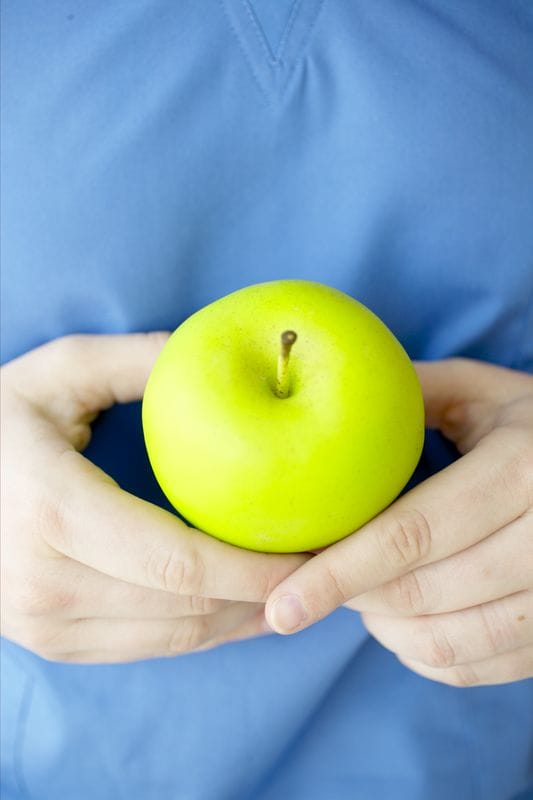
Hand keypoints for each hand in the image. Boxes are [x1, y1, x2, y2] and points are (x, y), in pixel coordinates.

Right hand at [1, 334, 305, 662]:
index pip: (177, 562)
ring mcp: (43, 623)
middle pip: (187, 610)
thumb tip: (214, 357)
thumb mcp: (55, 372)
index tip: (313, 551)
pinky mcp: (50, 642)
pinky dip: (206, 633)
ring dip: (244, 619)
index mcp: (51, 511)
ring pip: (175, 640)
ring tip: (295, 586)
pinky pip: (148, 649)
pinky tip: (242, 607)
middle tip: (321, 565)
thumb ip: (133, 362)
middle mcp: (44, 583)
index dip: (255, 567)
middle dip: (266, 595)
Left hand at [265, 359, 532, 686]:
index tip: (283, 604)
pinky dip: (428, 656)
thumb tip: (326, 402)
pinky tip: (400, 628)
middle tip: (307, 590)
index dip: (341, 573)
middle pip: (425, 593)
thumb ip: (411, 394)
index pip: (413, 535)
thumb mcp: (481, 392)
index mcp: (521, 469)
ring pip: (452, 639)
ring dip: (387, 631)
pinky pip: (483, 665)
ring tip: (358, 600)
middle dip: (352, 599)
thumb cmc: (532, 423)